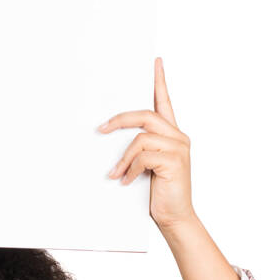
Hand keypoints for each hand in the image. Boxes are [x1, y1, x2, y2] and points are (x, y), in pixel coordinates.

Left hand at [97, 57, 194, 231]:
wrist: (175, 218)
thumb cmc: (158, 193)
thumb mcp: (146, 166)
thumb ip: (138, 149)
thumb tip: (110, 136)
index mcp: (171, 134)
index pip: (165, 102)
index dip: (160, 81)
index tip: (155, 62)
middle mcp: (178, 137)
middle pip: (146, 115)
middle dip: (120, 120)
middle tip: (101, 129)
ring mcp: (178, 148)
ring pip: (141, 138)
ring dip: (123, 157)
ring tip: (115, 173)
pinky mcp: (174, 162)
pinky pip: (144, 156)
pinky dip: (130, 169)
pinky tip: (125, 181)